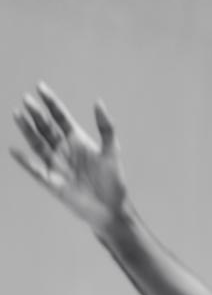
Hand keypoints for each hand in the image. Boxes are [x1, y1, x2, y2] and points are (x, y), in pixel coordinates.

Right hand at [11, 84, 129, 235]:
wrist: (111, 208)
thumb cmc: (113, 180)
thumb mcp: (111, 151)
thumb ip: (106, 127)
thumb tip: (98, 102)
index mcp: (78, 140)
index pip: (61, 117)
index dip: (51, 103)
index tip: (40, 86)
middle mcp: (64, 150)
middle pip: (46, 128)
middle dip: (37, 113)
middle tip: (27, 99)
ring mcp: (56, 164)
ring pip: (38, 143)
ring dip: (27, 130)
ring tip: (17, 114)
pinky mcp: (51, 181)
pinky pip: (35, 169)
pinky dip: (24, 160)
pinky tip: (14, 150)